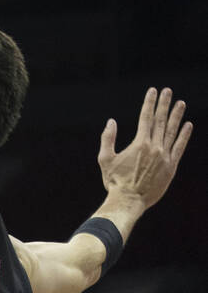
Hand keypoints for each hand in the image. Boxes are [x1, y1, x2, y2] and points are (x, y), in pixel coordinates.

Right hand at [98, 88, 191, 210]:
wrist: (129, 201)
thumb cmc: (115, 181)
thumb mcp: (105, 159)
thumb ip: (107, 139)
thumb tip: (111, 122)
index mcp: (139, 143)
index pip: (146, 117)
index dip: (149, 102)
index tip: (153, 91)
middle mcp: (154, 147)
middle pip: (160, 120)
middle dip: (164, 104)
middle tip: (168, 91)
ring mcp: (164, 157)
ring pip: (172, 131)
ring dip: (177, 116)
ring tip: (181, 103)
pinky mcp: (171, 167)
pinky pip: (179, 147)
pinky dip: (184, 136)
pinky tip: (188, 125)